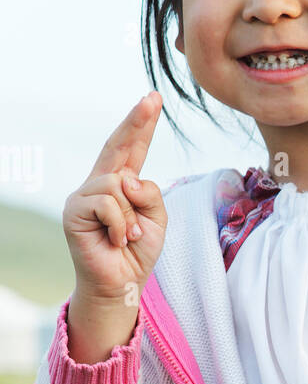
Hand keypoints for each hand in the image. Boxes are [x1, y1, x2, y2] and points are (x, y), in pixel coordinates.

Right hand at [64, 91, 166, 301]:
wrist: (120, 285)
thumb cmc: (137, 252)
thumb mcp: (156, 219)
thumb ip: (150, 193)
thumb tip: (126, 178)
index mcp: (121, 184)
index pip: (132, 149)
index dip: (142, 125)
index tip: (152, 99)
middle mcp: (99, 185)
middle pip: (118, 147)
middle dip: (137, 122)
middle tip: (152, 98)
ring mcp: (84, 196)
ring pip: (119, 184)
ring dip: (132, 216)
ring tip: (128, 237)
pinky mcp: (74, 211)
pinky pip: (109, 203)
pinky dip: (121, 224)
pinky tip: (116, 240)